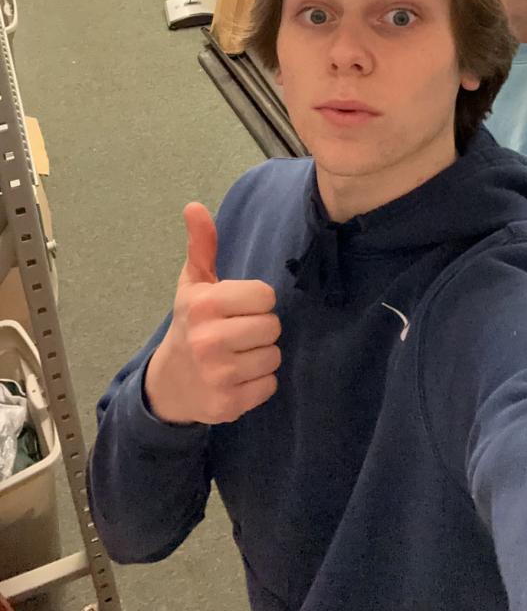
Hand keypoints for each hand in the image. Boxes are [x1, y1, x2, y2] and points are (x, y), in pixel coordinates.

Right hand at [144, 202, 280, 424]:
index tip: (238, 308)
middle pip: (273, 327)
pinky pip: (269, 385)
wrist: (169, 384)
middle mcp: (209, 340)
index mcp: (204, 305)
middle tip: (239, 333)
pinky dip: (259, 382)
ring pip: (273, 356)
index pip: (265, 296)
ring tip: (238, 354)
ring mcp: (218, 375)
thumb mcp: (193, 284)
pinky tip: (238, 377)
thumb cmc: (189, 324)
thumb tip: (194, 205)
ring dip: (261, 356)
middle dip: (261, 329)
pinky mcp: (227, 405)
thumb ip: (201, 245)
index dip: (256, 301)